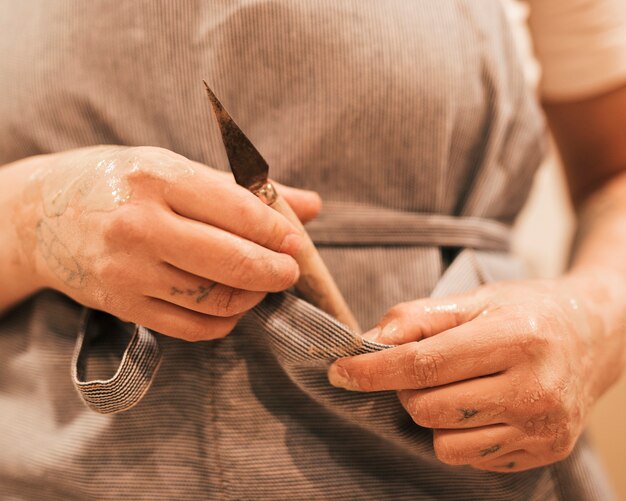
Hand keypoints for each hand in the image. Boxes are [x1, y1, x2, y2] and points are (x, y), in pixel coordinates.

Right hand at [16, 145, 320, 340]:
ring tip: (260, 285)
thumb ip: (243, 188)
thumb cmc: (119, 182)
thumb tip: (310, 206)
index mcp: (159, 179)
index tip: (294, 243)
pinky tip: (231, 306)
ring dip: (251, 298)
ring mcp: (128, 271)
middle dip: (275, 272)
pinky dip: (222, 322)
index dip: (277, 233)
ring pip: (214, 299)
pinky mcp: (122, 305)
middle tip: (288, 271)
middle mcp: (140, 226)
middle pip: (231, 261)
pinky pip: (190, 327)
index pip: (238, 212)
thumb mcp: (173, 167)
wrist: (40, 215)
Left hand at [327, 278, 622, 471]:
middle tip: (424, 368)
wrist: (594, 336)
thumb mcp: (475, 298)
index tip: (339, 372)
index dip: (372, 371)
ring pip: (444, 443)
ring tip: (456, 387)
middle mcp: (533, 389)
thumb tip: (369, 342)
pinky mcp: (543, 452)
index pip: (423, 364)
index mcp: (515, 339)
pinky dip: (458, 435)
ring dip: (432, 416)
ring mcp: (541, 428)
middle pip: (427, 408)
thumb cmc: (527, 311)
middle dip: (407, 389)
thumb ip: (419, 316)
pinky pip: (471, 459)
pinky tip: (479, 406)